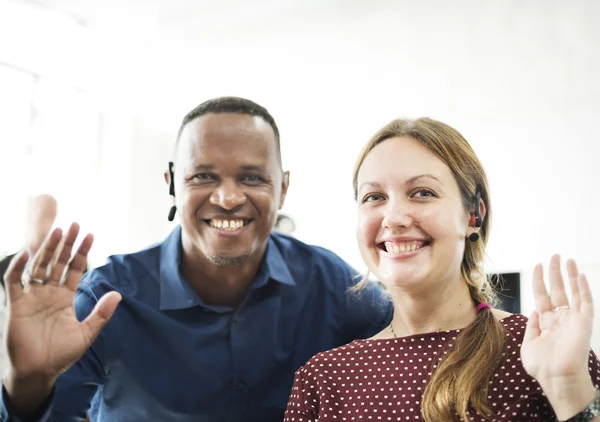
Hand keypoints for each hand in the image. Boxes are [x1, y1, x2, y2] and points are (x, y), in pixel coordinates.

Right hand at [3, 223, 120, 381]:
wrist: (38, 372)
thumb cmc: (61, 354)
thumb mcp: (86, 333)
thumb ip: (101, 313)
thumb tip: (118, 294)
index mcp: (65, 297)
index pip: (74, 269)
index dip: (81, 252)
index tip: (90, 235)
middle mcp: (48, 293)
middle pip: (57, 262)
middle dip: (66, 244)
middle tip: (74, 225)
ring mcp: (32, 297)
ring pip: (39, 266)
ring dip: (47, 249)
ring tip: (57, 231)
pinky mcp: (16, 305)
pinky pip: (14, 281)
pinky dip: (19, 267)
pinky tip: (27, 253)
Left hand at [521, 255, 595, 418]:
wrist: (557, 378)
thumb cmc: (541, 366)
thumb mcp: (529, 344)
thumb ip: (531, 326)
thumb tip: (533, 311)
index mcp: (546, 321)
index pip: (543, 295)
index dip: (540, 280)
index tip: (537, 265)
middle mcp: (560, 318)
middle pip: (558, 289)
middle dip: (556, 272)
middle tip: (555, 255)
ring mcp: (572, 319)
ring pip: (573, 292)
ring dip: (571, 275)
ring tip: (568, 259)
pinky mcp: (584, 323)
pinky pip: (585, 302)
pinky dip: (584, 289)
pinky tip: (580, 275)